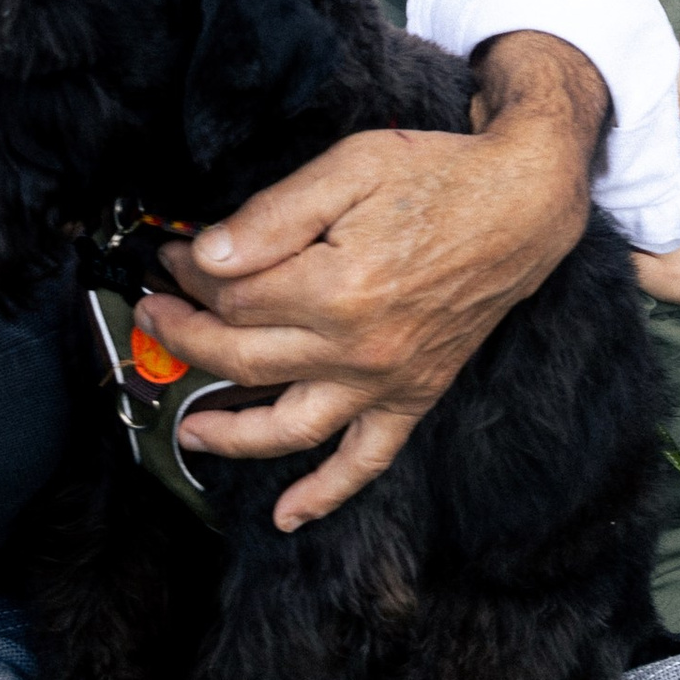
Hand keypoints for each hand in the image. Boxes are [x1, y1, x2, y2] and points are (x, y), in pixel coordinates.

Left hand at [141, 73, 595, 529]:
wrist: (523, 204)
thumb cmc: (439, 175)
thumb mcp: (351, 166)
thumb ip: (274, 215)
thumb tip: (205, 257)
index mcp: (337, 285)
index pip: (233, 296)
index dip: (191, 276)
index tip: (174, 258)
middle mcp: (358, 346)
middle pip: (243, 358)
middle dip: (186, 337)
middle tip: (155, 315)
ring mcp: (386, 380)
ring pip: (286, 426)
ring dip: (227, 432)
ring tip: (186, 429)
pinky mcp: (414, 396)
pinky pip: (365, 461)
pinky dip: (324, 494)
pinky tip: (287, 514)